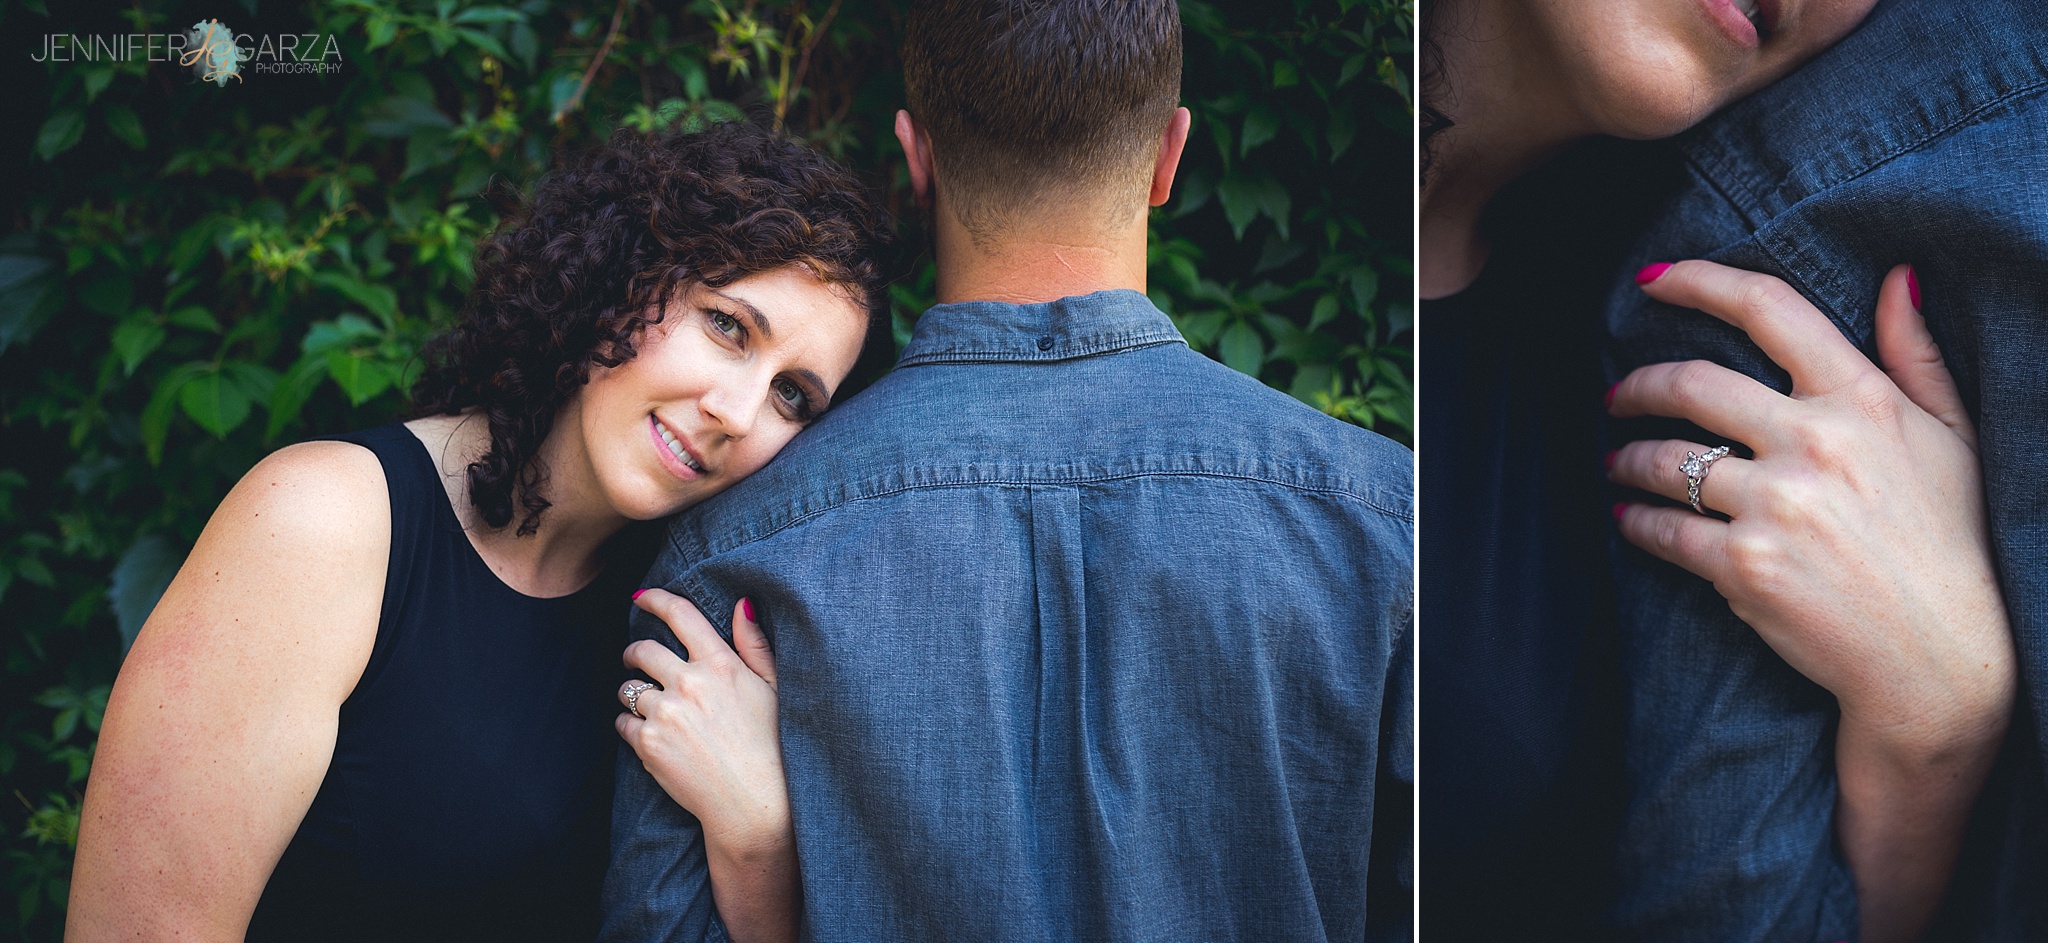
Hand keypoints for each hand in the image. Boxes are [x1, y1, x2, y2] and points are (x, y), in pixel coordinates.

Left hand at [619, 591, 789, 854]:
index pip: (679, 614)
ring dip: (633, 694)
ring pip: (628, 688)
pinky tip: (651, 736)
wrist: (753, 803)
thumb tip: (741, 604)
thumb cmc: (771, 745)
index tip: (642, 598)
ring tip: (649, 708)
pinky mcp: (647, 743)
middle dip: (634, 652)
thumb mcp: (772, 689)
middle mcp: (689, 683)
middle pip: (642, 649)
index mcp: (721, 664)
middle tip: (636, 660)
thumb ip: (753, 644)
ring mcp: (665, 712)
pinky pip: (622, 722)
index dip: (655, 599)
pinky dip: (630, 726)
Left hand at [1608, 260, 2011, 746]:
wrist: (1940, 657)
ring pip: (1665, 460)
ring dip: (1627, 457)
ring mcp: (1776, 506)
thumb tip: (1895, 277)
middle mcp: (1815, 443)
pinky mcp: (1744, 566)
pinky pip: (1661, 529)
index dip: (1700, 281)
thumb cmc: (1950, 543)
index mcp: (1863, 401)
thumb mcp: (1953, 437)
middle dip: (1639, 384)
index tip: (1653, 280)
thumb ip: (1916, 354)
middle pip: (1692, 384)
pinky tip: (1625, 517)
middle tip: (1616, 394)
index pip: (1769, 310)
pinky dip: (1633, 521)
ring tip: (1618, 461)